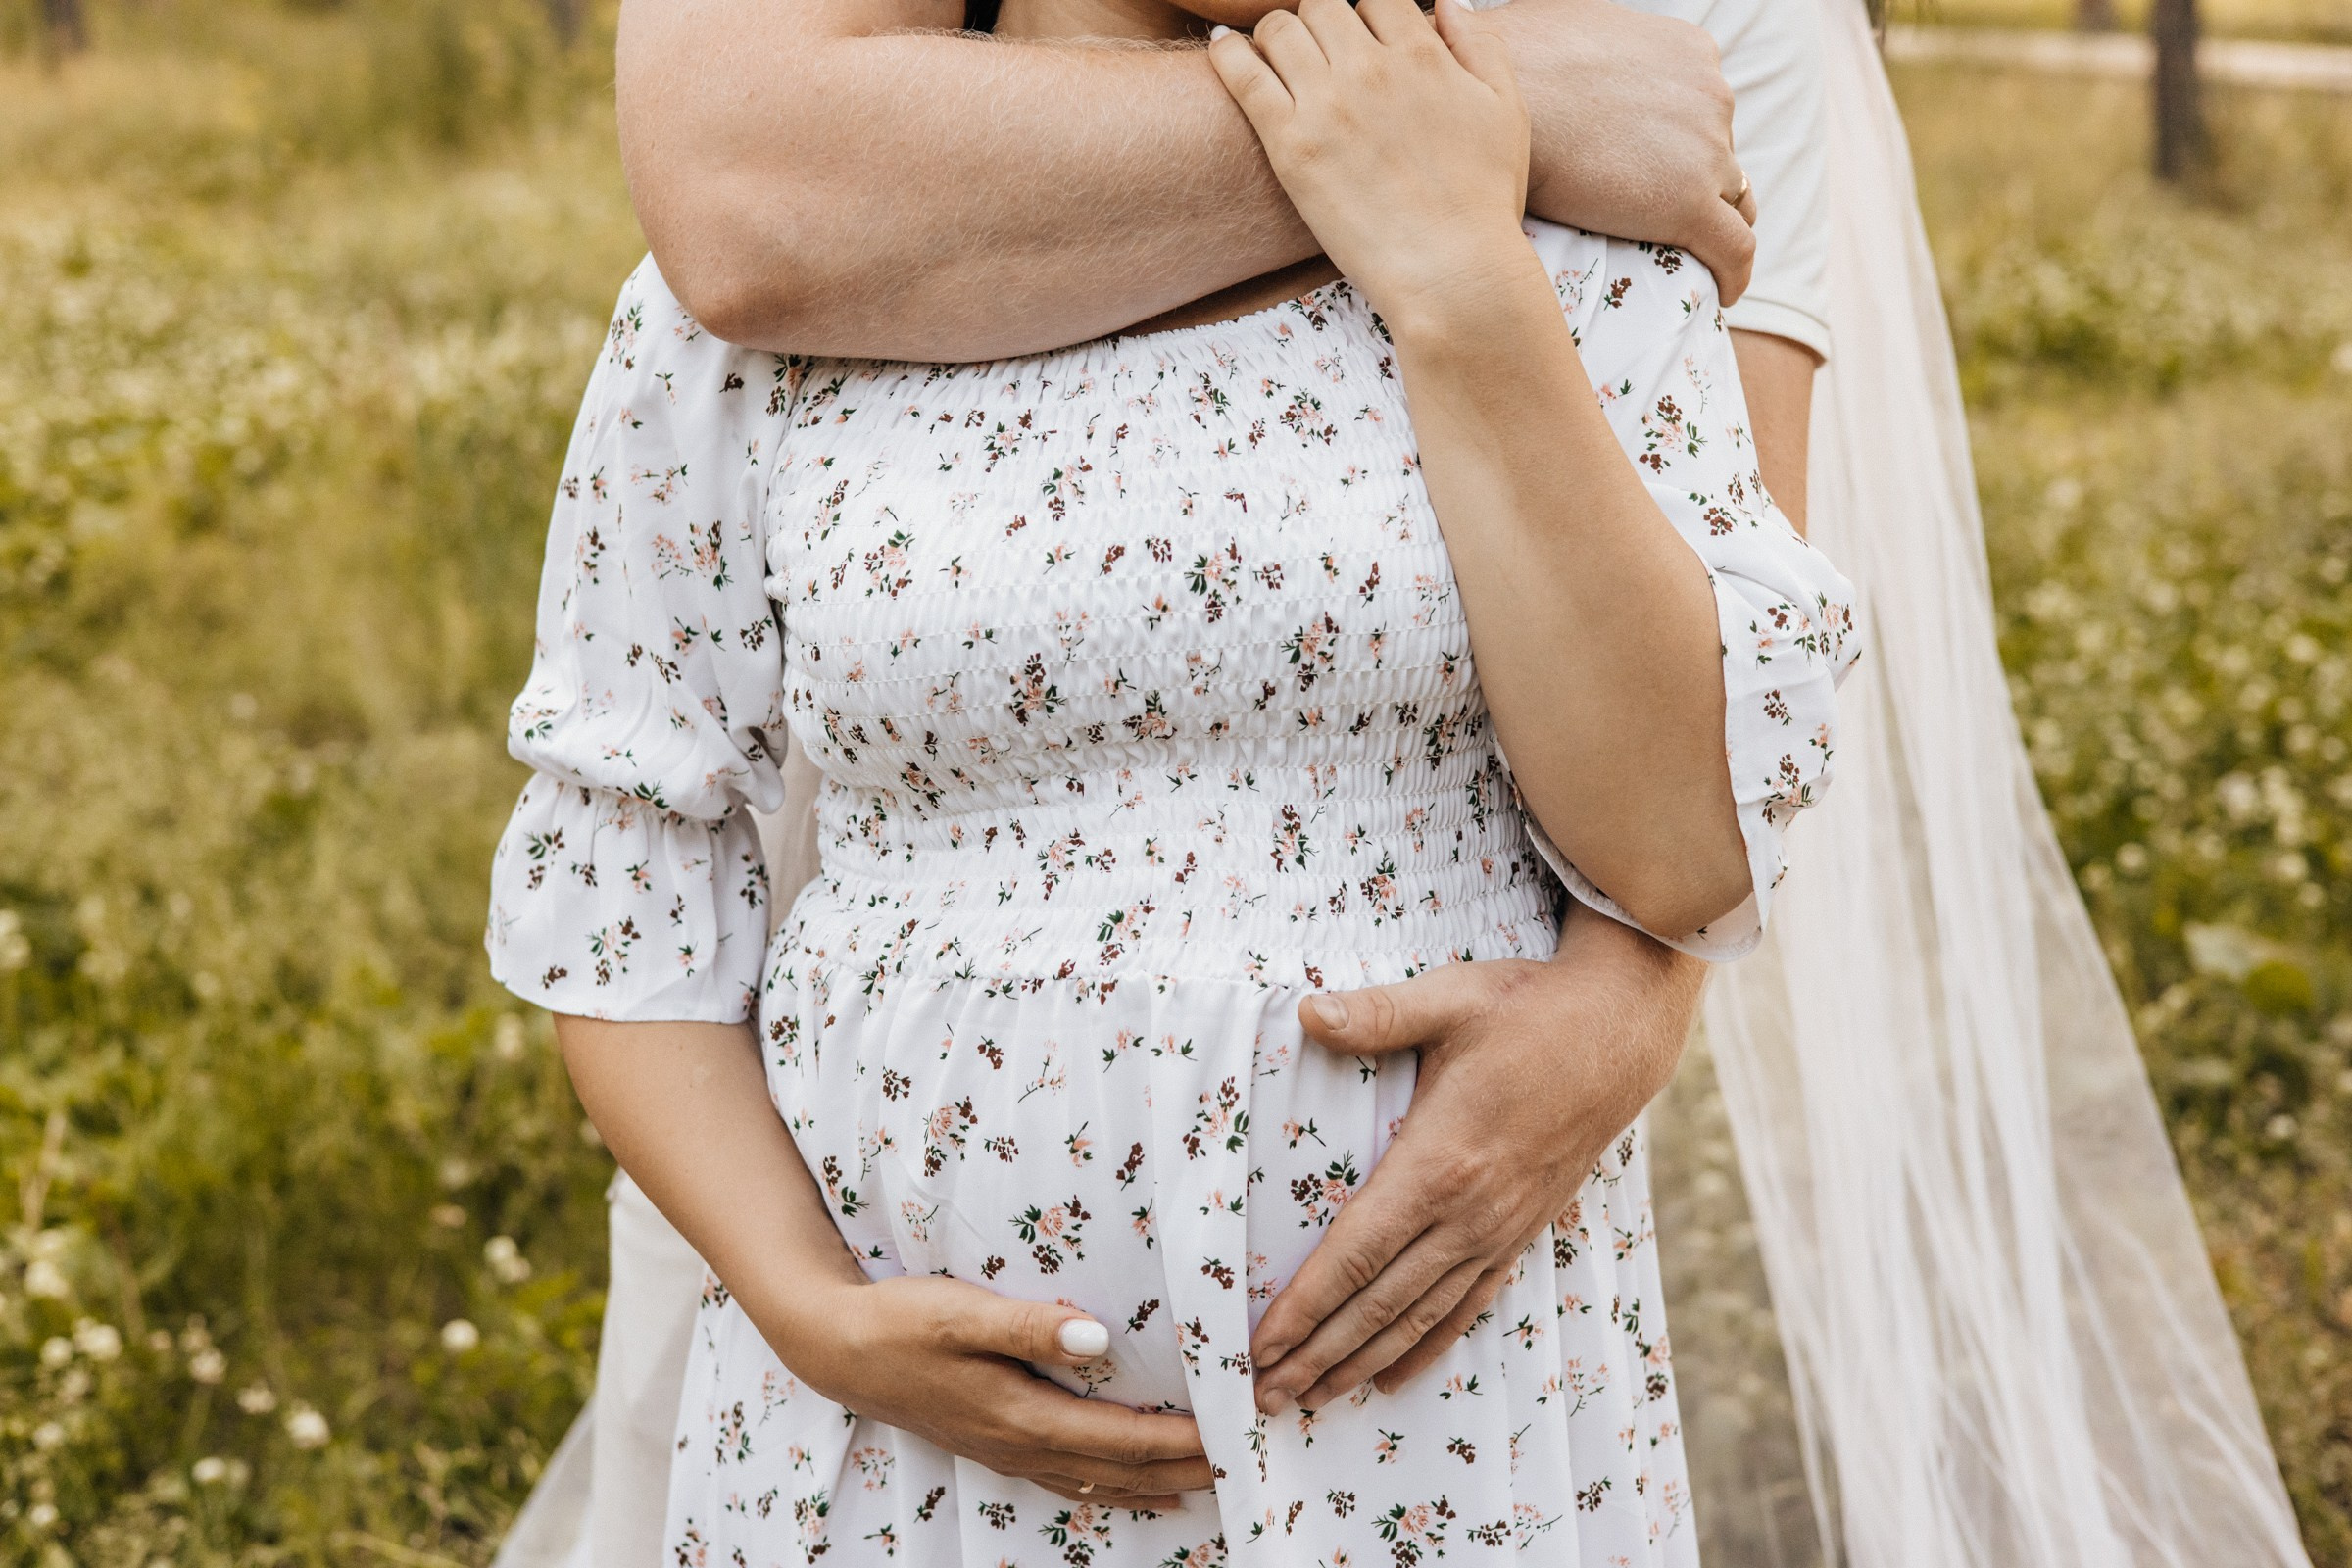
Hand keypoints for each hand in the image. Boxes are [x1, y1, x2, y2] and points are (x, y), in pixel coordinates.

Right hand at [769, 1273, 1215, 1507]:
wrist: (837, 1348)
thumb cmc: (900, 1320)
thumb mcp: (961, 1311)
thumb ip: (1031, 1325)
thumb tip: (1100, 1338)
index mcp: (1022, 1414)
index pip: (1125, 1437)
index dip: (1186, 1438)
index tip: (1235, 1426)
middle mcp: (1022, 1445)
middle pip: (1123, 1469)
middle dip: (1190, 1465)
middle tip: (1249, 1454)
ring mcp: (1008, 1452)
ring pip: (1101, 1482)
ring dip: (1160, 1481)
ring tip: (1214, 1479)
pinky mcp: (996, 1445)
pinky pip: (1071, 1480)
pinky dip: (1116, 1489)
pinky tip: (1137, 1490)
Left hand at [1210, 0, 1532, 329]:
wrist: (1452, 271)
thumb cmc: (1484, 201)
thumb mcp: (1507, 110)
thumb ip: (1480, 46)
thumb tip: (1448, 4)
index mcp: (1422, 54)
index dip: (1366, 12)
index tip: (1360, 37)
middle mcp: (1370, 69)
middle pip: (1322, 5)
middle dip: (1319, 19)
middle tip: (1316, 49)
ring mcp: (1326, 105)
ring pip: (1278, 29)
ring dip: (1276, 35)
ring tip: (1275, 56)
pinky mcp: (1289, 145)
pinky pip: (1242, 74)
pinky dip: (1227, 52)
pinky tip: (1222, 47)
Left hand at [1249, 905, 1703, 1412]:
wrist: (1621, 1033)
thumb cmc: (1529, 1010)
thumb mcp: (1449, 1000)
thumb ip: (1375, 1014)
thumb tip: (1308, 1010)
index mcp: (1439, 1162)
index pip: (1354, 1252)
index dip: (1303, 1306)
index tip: (1258, 1346)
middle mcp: (1468, 1212)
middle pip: (1377, 1303)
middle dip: (1317, 1354)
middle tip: (1264, 1397)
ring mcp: (1497, 1229)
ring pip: (1418, 1317)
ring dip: (1361, 1362)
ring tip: (1311, 1398)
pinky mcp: (1520, 1231)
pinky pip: (1468, 1306)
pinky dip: (1426, 1347)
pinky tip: (1392, 1378)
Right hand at [1490, 0, 1755, 302]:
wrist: (1500, 98)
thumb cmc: (1514, 64)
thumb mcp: (1578, 31)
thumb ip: (1602, 55)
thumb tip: (1570, 70)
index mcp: (1690, 53)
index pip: (1706, 109)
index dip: (1686, 145)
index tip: (1663, 171)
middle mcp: (1712, 94)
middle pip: (1721, 154)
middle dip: (1699, 183)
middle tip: (1663, 216)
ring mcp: (1706, 151)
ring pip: (1734, 202)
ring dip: (1716, 227)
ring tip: (1695, 259)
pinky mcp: (1689, 205)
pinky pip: (1735, 249)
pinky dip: (1733, 274)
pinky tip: (1722, 293)